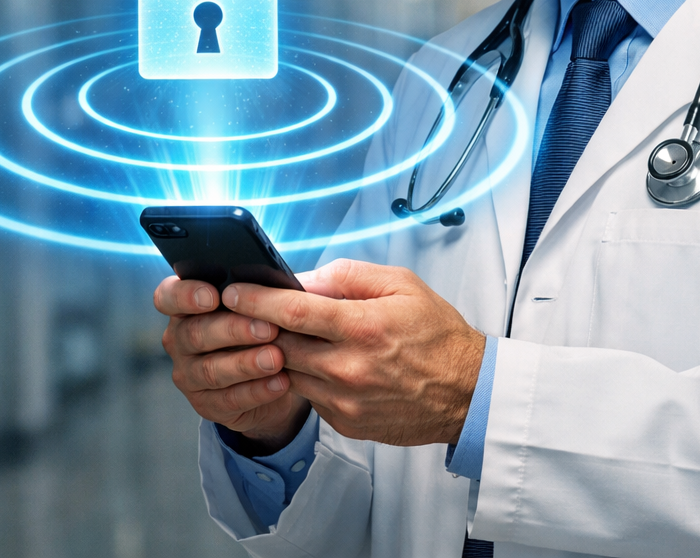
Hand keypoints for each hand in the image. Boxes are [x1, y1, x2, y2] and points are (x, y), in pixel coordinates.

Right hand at [154, 276, 310, 452]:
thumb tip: (272, 286)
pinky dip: (257, 391)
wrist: (272, 372)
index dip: (185, 295)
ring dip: (246, 363)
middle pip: (195, 333)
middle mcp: (179, 340)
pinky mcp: (206, 404)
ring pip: (211, 370)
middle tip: (268, 328)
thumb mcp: (257, 306)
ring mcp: (189, 375)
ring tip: (276, 358)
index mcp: (185, 307)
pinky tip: (280, 382)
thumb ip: (255, 294)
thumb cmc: (261, 326)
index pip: (168, 297)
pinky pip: (229, 399)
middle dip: (233, 330)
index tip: (214, 296)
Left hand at [222, 259, 485, 446]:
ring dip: (283, 354)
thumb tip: (304, 279)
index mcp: (362, 327)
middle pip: (279, 345)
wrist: (468, 394)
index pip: (292, 311)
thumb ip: (348, 276)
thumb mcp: (402, 285)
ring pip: (289, 372)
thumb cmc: (438, 335)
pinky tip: (323, 363)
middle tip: (244, 311)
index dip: (255, 300)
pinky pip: (309, 395)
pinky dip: (307, 377)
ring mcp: (345, 401)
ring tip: (289, 336)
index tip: (232, 291)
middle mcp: (348, 368)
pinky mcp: (345, 423)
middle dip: (258, 327)